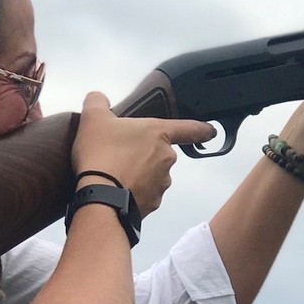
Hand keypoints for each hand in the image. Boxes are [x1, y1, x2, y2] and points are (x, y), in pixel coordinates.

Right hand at [72, 92, 214, 213]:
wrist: (99, 198)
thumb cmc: (101, 155)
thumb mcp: (93, 118)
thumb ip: (98, 102)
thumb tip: (98, 99)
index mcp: (158, 133)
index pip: (188, 128)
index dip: (200, 129)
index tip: (210, 132)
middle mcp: (166, 158)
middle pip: (159, 154)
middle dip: (143, 155)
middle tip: (118, 156)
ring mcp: (161, 183)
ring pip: (152, 176)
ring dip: (138, 175)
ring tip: (113, 175)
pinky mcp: (153, 204)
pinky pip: (144, 195)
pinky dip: (132, 193)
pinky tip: (114, 191)